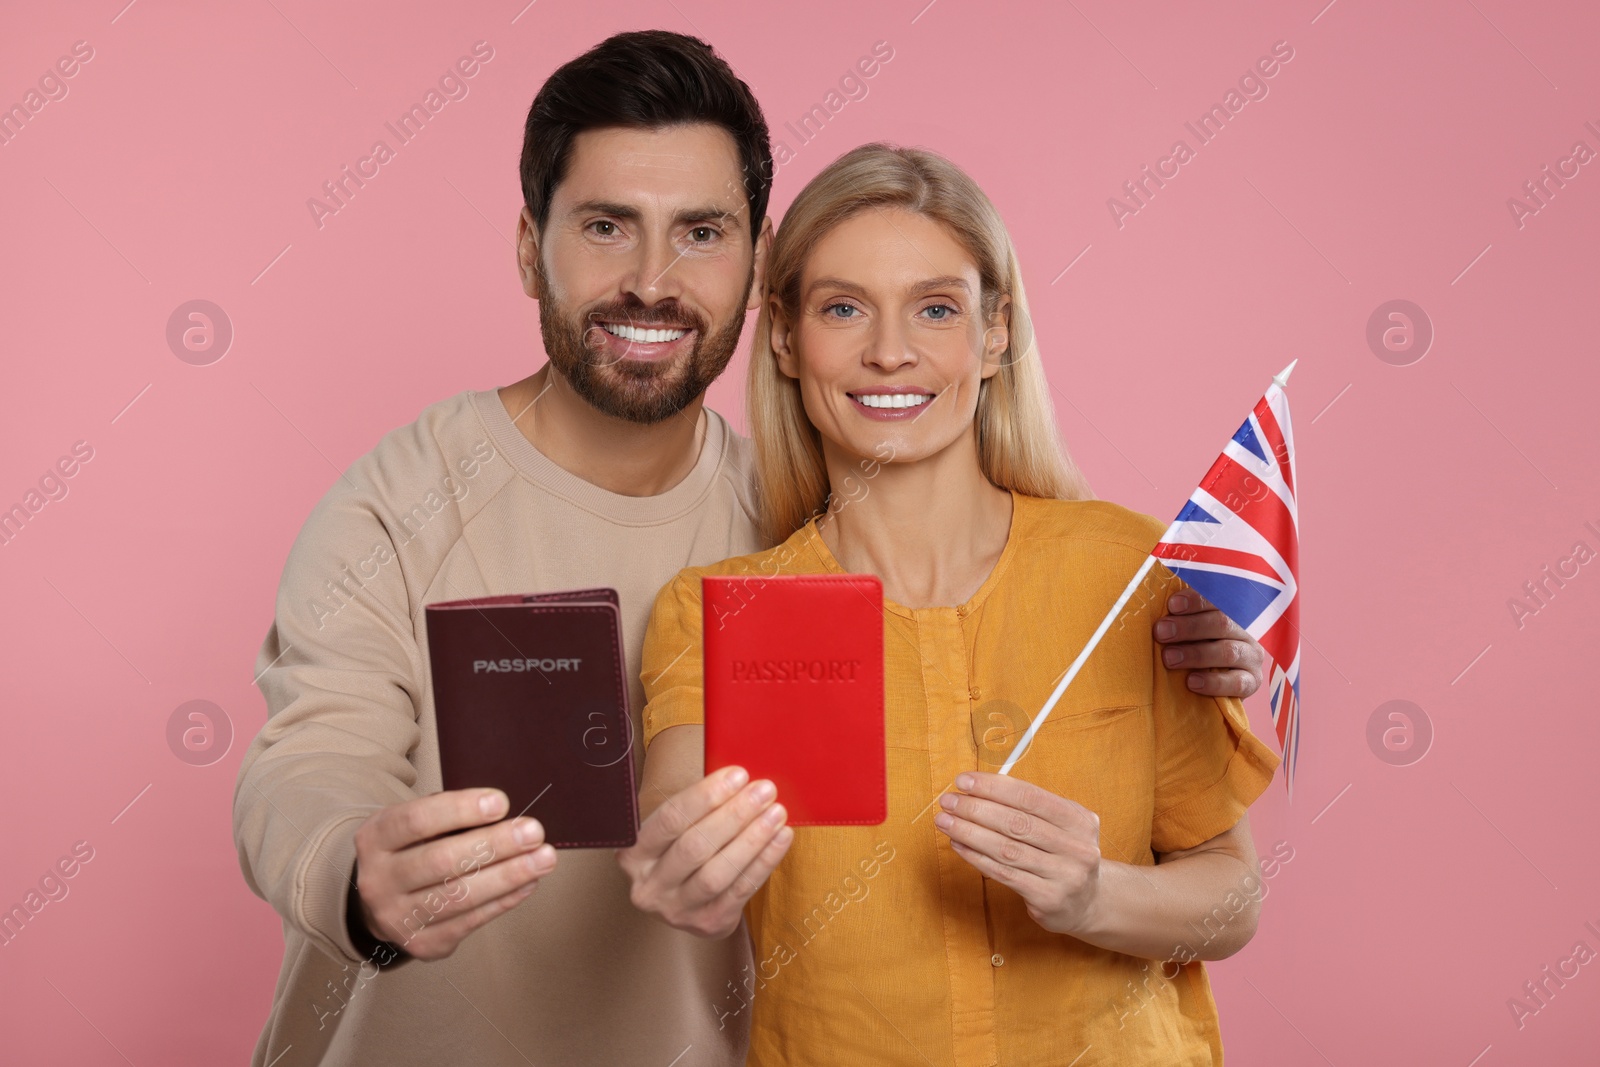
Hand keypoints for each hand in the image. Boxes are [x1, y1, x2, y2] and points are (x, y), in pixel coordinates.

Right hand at [352, 788, 555, 960]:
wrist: (382, 898)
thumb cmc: (413, 848)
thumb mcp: (417, 823)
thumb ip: (452, 816)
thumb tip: (505, 816)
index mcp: (375, 838)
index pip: (416, 821)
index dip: (460, 810)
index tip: (501, 802)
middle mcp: (378, 881)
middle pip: (441, 861)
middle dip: (494, 845)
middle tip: (533, 831)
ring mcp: (397, 918)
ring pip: (459, 896)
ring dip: (508, 876)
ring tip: (543, 858)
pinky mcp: (422, 944)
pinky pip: (470, 922)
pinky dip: (504, 900)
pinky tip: (529, 882)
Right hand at [617, 766, 792, 938]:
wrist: (682, 903)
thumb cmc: (681, 850)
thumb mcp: (674, 830)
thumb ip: (698, 808)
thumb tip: (741, 779)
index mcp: (634, 853)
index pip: (670, 819)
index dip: (706, 796)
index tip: (738, 775)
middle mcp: (649, 885)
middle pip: (695, 846)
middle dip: (735, 814)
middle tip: (765, 790)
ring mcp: (676, 909)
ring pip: (718, 872)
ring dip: (752, 839)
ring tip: (776, 813)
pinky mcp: (707, 924)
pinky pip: (740, 890)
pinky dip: (764, 861)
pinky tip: (781, 838)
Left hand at [934, 771, 1101, 935]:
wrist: (1088, 903)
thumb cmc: (1062, 854)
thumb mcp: (1060, 825)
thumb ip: (1028, 806)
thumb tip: (977, 787)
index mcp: (1080, 820)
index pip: (1030, 797)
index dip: (993, 787)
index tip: (963, 781)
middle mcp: (1077, 847)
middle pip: (1017, 823)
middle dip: (976, 809)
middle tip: (948, 801)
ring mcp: (1064, 875)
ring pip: (1006, 849)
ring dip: (970, 832)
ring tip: (944, 821)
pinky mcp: (1048, 899)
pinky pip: (1004, 873)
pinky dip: (976, 857)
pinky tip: (958, 844)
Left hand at [1154, 591, 1263, 697]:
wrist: (1214, 686)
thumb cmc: (1193, 648)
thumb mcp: (1188, 630)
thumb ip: (1178, 618)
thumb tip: (1157, 612)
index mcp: (1231, 611)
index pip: (1216, 600)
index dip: (1195, 600)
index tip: (1171, 605)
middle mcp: (1245, 631)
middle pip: (1222, 623)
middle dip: (1188, 627)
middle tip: (1161, 632)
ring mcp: (1252, 657)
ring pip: (1228, 651)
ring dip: (1196, 654)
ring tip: (1169, 658)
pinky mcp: (1253, 682)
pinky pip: (1237, 682)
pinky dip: (1214, 682)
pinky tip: (1192, 682)